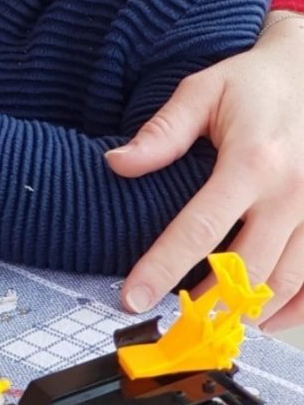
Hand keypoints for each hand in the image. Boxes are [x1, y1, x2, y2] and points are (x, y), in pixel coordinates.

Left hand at [108, 15, 303, 328]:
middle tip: (173, 319)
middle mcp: (292, 193)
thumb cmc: (255, 83)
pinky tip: (264, 314)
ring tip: (211, 321)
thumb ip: (162, 133)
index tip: (134, 295)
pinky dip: (293, 308)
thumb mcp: (203, 92)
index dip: (163, 266)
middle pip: (247, 269)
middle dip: (207, 302)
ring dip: (248, 311)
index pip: (199, 228)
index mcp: (253, 161)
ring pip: (286, 283)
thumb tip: (117, 164)